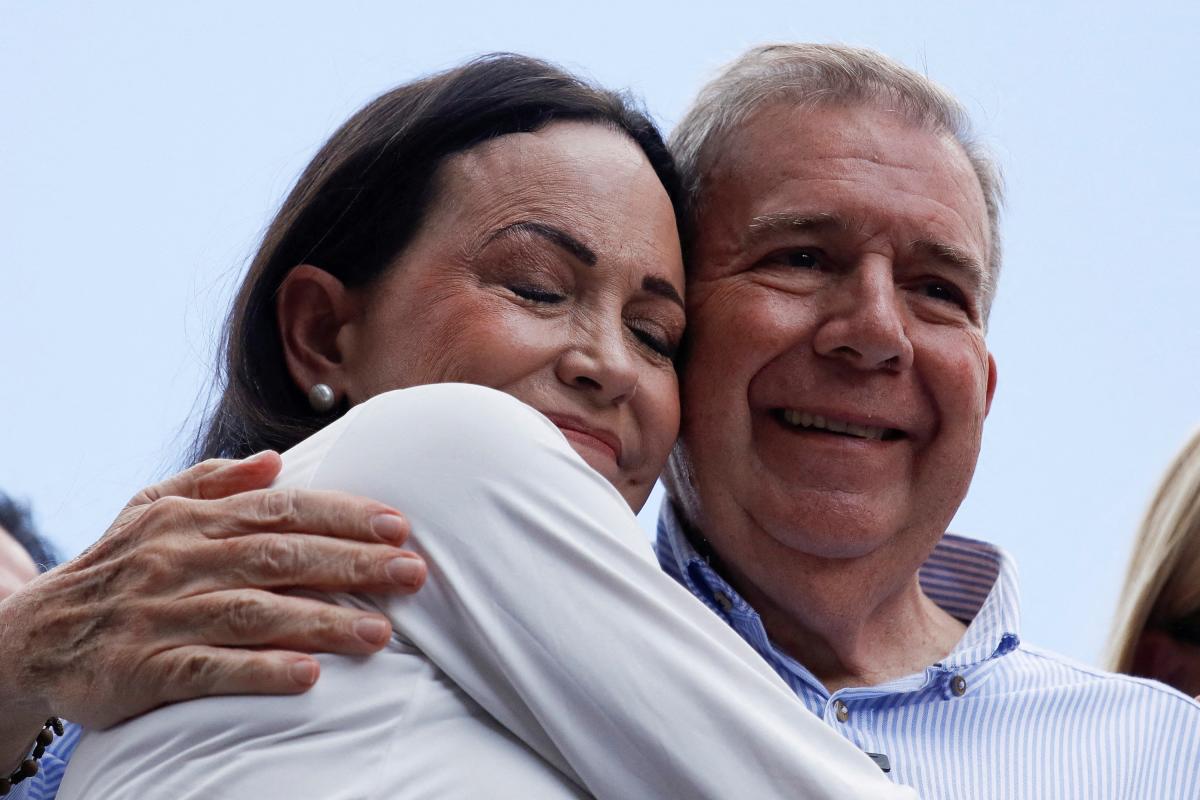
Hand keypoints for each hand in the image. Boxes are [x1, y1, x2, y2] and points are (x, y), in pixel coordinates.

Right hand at [0, 452, 425, 755]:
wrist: (31, 636)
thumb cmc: (117, 567)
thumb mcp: (152, 509)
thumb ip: (214, 482)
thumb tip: (276, 460)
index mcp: (193, 520)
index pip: (283, 510)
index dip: (344, 516)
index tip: (400, 527)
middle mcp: (181, 560)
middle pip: (281, 557)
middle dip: (354, 564)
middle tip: (413, 574)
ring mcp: (163, 615)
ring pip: (254, 613)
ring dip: (322, 622)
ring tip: (381, 634)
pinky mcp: (144, 670)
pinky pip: (209, 670)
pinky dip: (259, 672)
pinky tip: (308, 677)